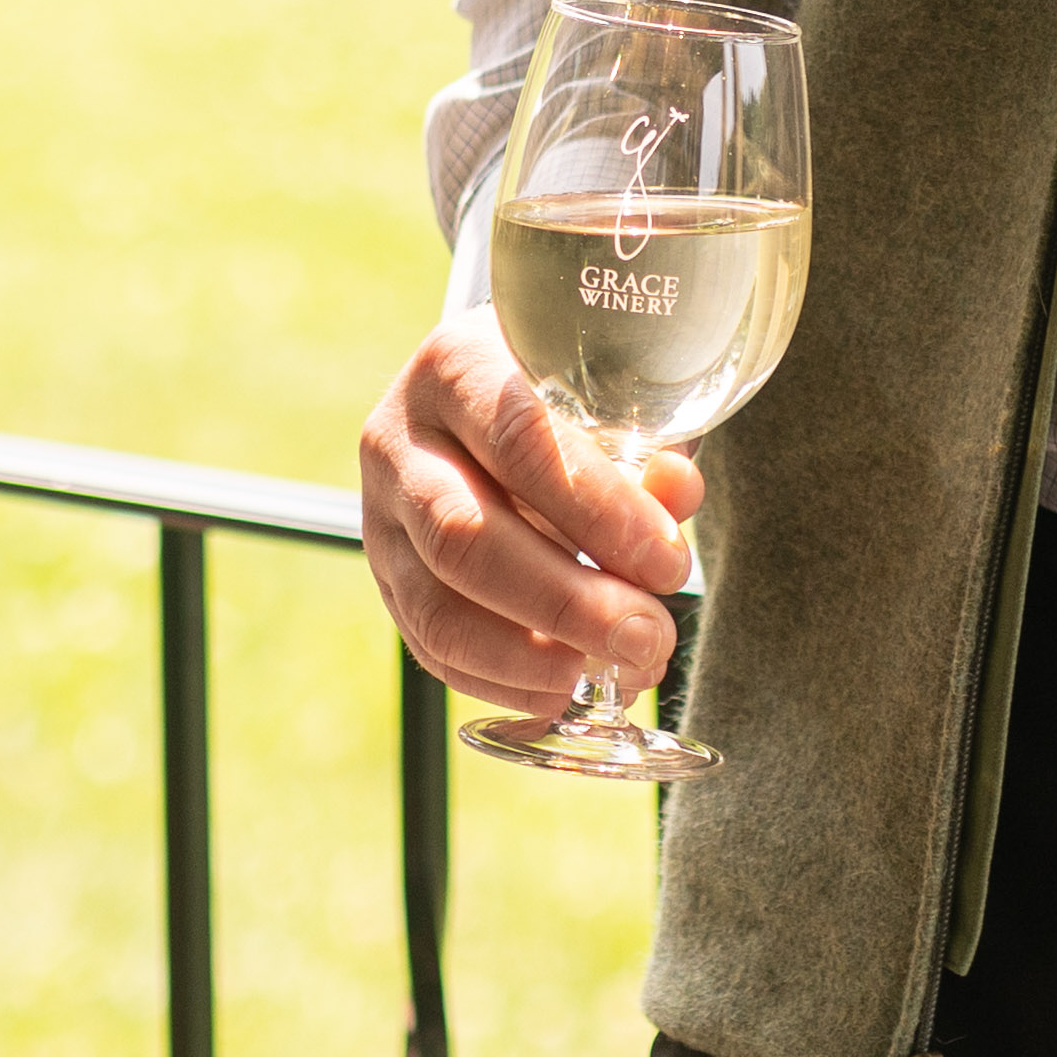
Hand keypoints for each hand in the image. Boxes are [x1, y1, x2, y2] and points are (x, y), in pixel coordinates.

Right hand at [356, 319, 697, 714]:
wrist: (489, 396)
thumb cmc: (564, 394)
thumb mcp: (608, 396)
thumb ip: (646, 447)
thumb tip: (676, 495)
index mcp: (455, 367)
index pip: (519, 442)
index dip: (598, 512)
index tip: (667, 562)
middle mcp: (399, 441)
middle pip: (465, 538)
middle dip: (567, 601)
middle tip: (648, 635)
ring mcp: (380, 519)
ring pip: (437, 607)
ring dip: (532, 657)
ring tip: (614, 672)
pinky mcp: (386, 580)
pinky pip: (431, 647)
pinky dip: (503, 681)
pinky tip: (565, 689)